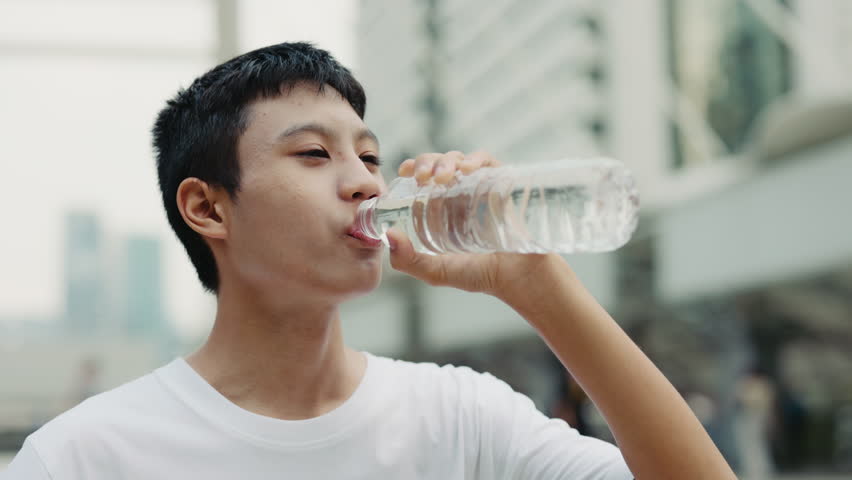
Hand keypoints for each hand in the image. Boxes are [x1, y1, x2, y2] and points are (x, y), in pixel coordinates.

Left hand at [386, 151, 561, 296]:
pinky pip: (490, 163)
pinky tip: (467, 169)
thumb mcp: (436, 272)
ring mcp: (485, 187)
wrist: (519, 280)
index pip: (427, 176)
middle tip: (423, 176)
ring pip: (463, 159)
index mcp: (445, 205)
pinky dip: (476, 160)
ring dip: (448, 160)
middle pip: (442, 163)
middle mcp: (464, 192)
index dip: (415, 166)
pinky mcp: (506, 185)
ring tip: (442, 177)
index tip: (404, 171)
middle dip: (429, 161)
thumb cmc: (480, 275)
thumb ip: (408, 261)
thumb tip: (389, 236)